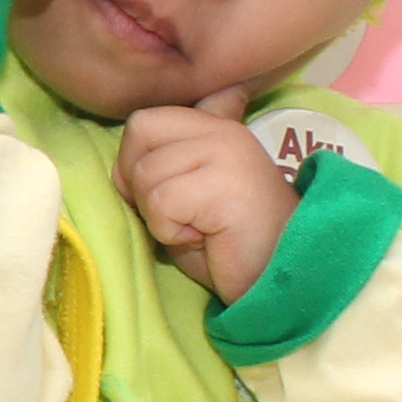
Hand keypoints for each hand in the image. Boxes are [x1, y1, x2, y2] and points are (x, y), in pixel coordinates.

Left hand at [116, 86, 290, 306]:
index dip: (134, 162)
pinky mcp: (226, 182)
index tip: (165, 198)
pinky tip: (205, 238)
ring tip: (199, 230)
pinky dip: (171, 232)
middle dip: (140, 183)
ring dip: (159, 216)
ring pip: (147, 173)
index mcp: (214, 127)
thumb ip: (159, 169)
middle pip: (139, 131)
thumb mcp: (185, 200)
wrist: (280, 281)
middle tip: (178, 216)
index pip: (145, 121)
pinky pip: (163, 202)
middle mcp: (222, 130)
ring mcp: (227, 151)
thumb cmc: (228, 248)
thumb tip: (120, 166)